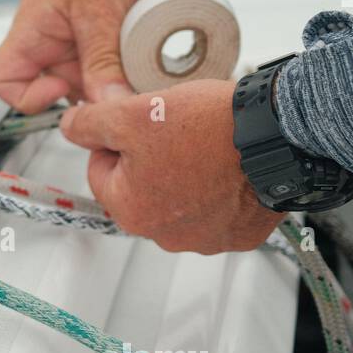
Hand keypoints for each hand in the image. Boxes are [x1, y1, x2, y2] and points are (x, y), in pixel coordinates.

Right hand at [0, 0, 157, 111]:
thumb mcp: (101, 13)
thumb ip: (102, 62)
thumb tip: (109, 105)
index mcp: (30, 32)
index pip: (3, 82)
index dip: (28, 96)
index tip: (63, 87)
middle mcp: (46, 45)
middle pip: (51, 92)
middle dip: (83, 93)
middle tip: (114, 84)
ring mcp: (70, 47)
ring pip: (81, 87)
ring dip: (105, 85)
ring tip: (130, 65)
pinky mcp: (93, 47)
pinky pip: (100, 74)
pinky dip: (118, 75)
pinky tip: (135, 61)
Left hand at [60, 79, 283, 253]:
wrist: (280, 136)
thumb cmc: (211, 128)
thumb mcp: (133, 113)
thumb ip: (91, 123)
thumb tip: (71, 127)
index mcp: (131, 210)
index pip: (101, 171)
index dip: (116, 139)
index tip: (139, 124)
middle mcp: (165, 235)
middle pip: (139, 188)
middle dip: (150, 159)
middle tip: (175, 131)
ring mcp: (205, 239)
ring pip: (177, 199)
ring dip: (183, 174)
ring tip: (205, 146)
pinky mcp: (240, 235)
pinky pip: (216, 211)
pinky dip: (218, 189)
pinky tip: (226, 165)